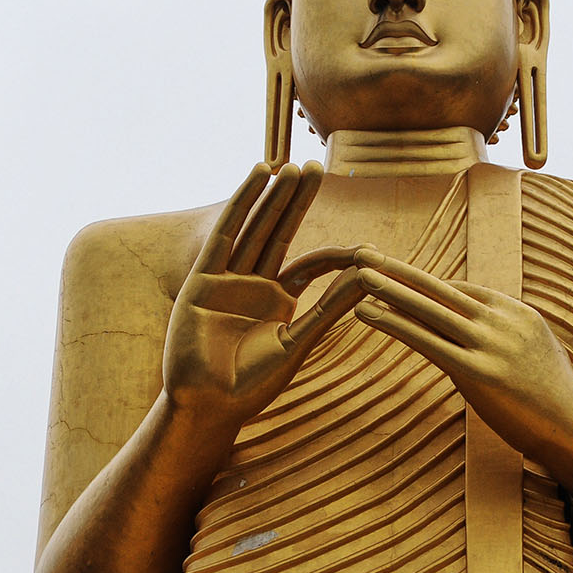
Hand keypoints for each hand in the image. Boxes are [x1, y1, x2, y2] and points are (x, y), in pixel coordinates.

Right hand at [162, 163, 364, 429]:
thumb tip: (369, 278)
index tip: (368, 251)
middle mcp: (253, 284)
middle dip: (297, 200)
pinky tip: (259, 175)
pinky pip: (226, 233)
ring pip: (256, 227)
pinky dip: (242, 202)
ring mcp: (227, 279)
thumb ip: (329, 309)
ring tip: (292, 166)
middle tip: (318, 167)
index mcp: (278, 302)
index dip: (337, 253)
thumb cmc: (252, 385)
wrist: (208, 406)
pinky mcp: (204, 278)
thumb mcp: (298, 343)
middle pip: (280, 232)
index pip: (311, 264)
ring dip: (273, 196)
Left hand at [352, 250, 572, 491]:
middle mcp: (503, 322)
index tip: (396, 273)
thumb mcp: (537, 352)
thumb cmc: (553, 398)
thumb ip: (510, 336)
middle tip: (366, 252)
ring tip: (359, 276)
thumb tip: (488, 331)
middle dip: (401, 270)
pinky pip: (427, 341)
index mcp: (517, 313)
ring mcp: (492, 345)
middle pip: (442, 289)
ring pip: (430, 310)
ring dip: (391, 290)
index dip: (426, 283)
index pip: (464, 290)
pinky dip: (395, 323)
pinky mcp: (478, 373)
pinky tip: (369, 314)